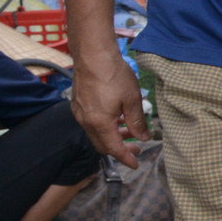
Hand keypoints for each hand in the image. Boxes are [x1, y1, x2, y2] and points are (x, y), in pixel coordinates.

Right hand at [68, 45, 145, 168]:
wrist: (93, 56)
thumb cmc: (113, 76)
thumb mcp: (132, 100)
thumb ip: (137, 122)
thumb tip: (143, 138)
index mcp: (99, 124)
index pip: (113, 149)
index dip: (125, 158)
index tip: (135, 164)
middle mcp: (86, 122)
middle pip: (103, 144)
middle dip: (120, 149)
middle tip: (136, 148)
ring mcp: (80, 113)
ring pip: (97, 134)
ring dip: (113, 136)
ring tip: (129, 131)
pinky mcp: (78, 105)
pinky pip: (91, 123)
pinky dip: (105, 126)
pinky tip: (117, 118)